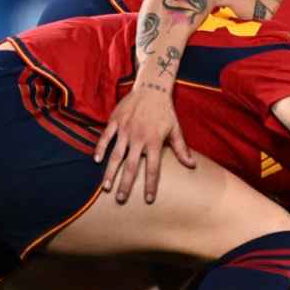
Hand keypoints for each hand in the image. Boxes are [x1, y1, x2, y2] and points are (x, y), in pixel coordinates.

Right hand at [94, 84, 196, 203]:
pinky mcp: (115, 121)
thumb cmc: (165, 112)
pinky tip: (96, 161)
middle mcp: (138, 137)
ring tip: (106, 187)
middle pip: (131, 166)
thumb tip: (192, 165)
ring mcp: (125, 129)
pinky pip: (105, 137)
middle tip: (121, 199)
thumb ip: (181, 149)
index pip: (153, 168)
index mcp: (154, 141)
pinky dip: (100, 148)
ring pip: (115, 155)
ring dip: (110, 172)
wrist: (152, 89)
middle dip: (126, 184)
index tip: (148, 199)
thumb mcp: (175, 129)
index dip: (151, 185)